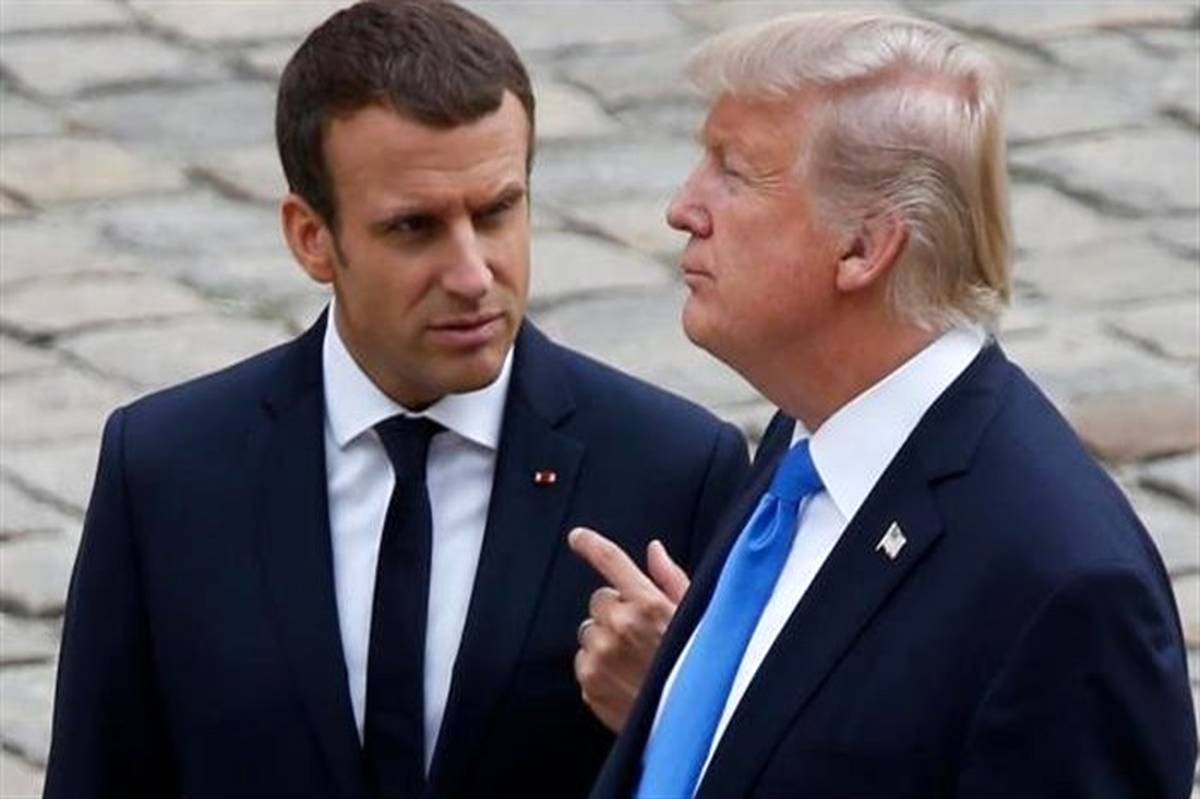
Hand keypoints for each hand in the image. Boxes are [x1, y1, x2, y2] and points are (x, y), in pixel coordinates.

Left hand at [568, 526, 689, 731]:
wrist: (694, 726)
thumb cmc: (699, 668)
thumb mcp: (696, 618)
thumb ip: (670, 579)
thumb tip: (654, 550)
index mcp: (648, 604)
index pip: (612, 562)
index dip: (591, 545)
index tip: (577, 537)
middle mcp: (620, 625)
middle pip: (599, 600)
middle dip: (615, 611)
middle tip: (640, 634)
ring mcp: (601, 655)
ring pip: (589, 630)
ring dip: (605, 639)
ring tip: (635, 661)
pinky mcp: (589, 682)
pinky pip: (583, 660)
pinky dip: (598, 666)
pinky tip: (625, 678)